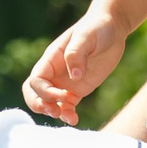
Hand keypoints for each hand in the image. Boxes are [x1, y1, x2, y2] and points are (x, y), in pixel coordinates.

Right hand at [23, 7, 127, 124]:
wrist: (112, 28)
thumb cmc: (96, 27)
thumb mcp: (86, 36)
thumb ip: (76, 54)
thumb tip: (74, 76)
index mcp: (51, 59)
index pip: (36, 80)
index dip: (44, 92)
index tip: (63, 95)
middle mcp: (54, 72)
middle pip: (34, 93)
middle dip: (39, 105)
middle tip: (54, 111)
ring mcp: (65, 82)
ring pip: (49, 103)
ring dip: (53, 112)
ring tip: (69, 118)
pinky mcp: (78, 89)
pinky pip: (67, 106)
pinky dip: (67, 115)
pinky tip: (75, 120)